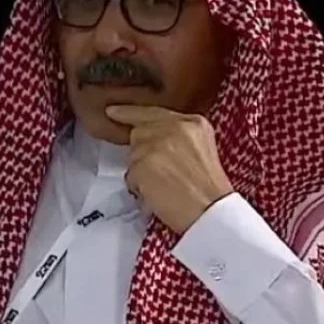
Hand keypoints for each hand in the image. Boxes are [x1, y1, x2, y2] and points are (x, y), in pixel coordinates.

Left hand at [105, 105, 233, 233]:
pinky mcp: (141, 165)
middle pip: (140, 133)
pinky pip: (130, 175)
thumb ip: (179, 137)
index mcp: (192, 123)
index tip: (113, 111)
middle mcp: (172, 128)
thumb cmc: (209, 190)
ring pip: (133, 155)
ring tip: (165, 185)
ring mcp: (154, 145)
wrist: (210, 212)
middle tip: (161, 172)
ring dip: (142, 171)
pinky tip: (158, 193)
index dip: (129, 113)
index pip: (153, 112)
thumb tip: (152, 137)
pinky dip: (139, 187)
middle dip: (143, 152)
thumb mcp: (204, 148)